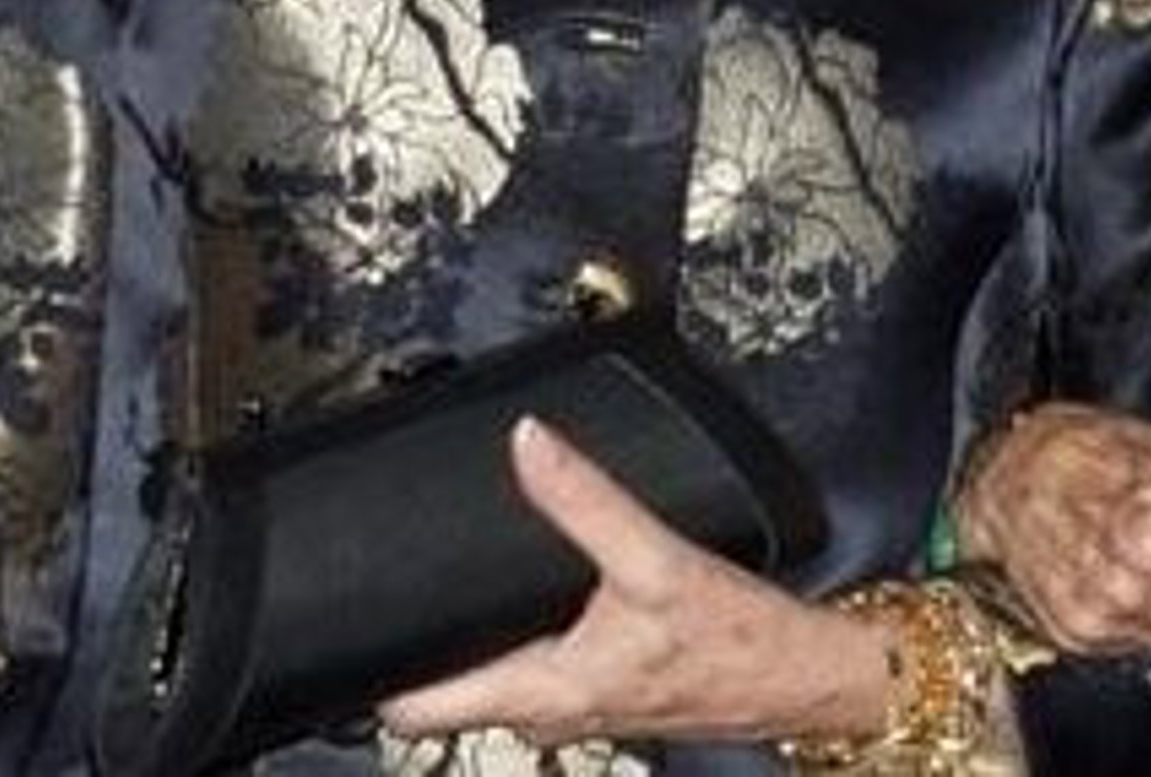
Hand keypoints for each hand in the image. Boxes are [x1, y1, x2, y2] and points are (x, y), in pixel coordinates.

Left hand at [381, 416, 887, 749]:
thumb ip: (585, 498)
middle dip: (418, 641)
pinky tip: (523, 584)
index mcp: (545, 692)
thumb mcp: (656, 559)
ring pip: (488, 676)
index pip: (420, 709)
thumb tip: (526, 440)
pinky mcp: (600, 685)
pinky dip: (510, 631)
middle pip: (448, 689)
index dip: (373, 670)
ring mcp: (573, 703)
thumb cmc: (738, 640)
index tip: (348, 621)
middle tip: (392, 574)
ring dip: (467, 635)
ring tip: (448, 570)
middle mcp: (549, 711)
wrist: (802, 674)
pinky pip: (528, 663)